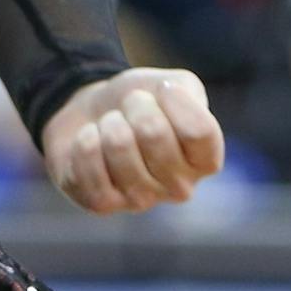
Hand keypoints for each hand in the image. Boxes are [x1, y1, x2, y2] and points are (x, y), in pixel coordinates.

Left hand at [41, 67, 223, 213]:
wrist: (91, 115)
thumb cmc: (139, 104)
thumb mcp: (172, 86)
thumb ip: (186, 90)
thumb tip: (172, 95)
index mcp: (205, 161)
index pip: (199, 131)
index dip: (174, 98)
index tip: (163, 91)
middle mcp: (179, 188)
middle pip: (154, 132)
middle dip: (133, 106)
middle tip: (129, 109)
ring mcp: (142, 200)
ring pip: (118, 145)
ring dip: (107, 123)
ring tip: (110, 125)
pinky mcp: (102, 204)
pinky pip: (89, 165)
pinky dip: (85, 140)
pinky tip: (91, 140)